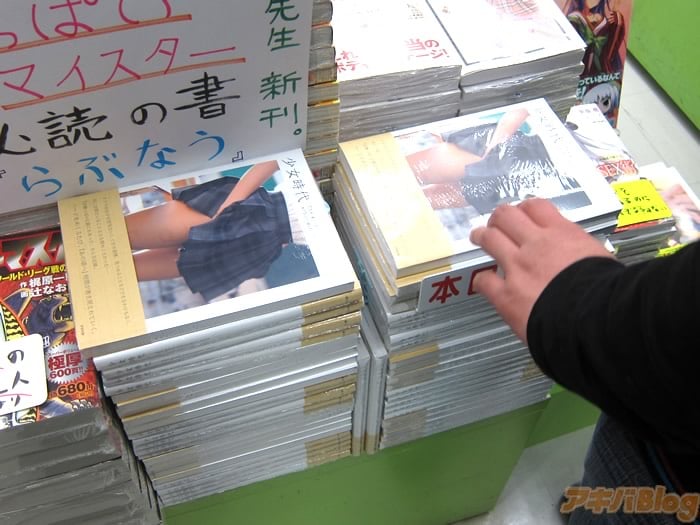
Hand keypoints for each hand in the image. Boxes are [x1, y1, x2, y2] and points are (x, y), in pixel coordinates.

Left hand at [469, 198, 613, 341]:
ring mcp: (518, 268)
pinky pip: (483, 281)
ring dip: (482, 236)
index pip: (535, 207)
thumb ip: (580, 252)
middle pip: (506, 216)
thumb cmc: (608, 294)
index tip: (522, 214)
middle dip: (499, 218)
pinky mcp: (506, 296)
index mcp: (563, 234)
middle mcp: (536, 245)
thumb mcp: (601, 258)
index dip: (524, 209)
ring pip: (489, 238)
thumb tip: (580, 258)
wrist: (597, 319)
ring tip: (478, 237)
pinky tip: (483, 283)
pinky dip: (481, 280)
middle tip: (496, 224)